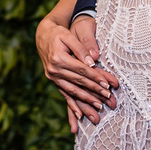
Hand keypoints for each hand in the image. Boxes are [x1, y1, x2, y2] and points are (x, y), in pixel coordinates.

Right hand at [35, 17, 117, 131]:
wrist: (42, 35)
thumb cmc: (58, 33)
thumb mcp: (69, 35)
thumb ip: (81, 48)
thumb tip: (93, 62)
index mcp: (58, 58)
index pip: (81, 70)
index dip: (95, 77)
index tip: (107, 85)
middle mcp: (54, 70)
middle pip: (78, 82)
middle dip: (94, 91)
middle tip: (108, 98)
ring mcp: (52, 77)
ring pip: (72, 91)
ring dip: (86, 101)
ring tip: (98, 108)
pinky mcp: (53, 80)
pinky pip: (64, 94)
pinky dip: (72, 105)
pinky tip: (79, 115)